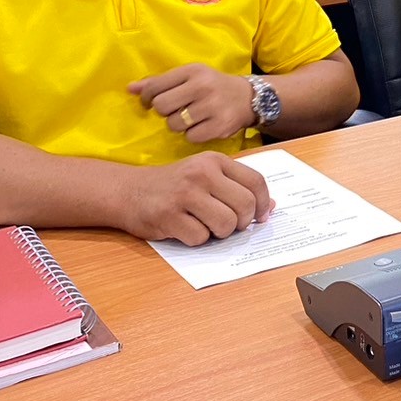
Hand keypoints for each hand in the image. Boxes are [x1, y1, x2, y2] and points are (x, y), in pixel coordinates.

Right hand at [118, 152, 272, 246]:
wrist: (129, 191)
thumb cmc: (174, 185)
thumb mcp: (206, 175)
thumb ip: (237, 187)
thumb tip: (271, 207)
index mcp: (215, 161)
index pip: (256, 182)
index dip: (263, 204)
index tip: (260, 216)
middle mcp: (202, 173)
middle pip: (245, 205)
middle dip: (243, 222)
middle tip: (231, 225)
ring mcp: (185, 194)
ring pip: (226, 224)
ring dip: (221, 233)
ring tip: (207, 226)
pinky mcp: (169, 216)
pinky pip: (200, 238)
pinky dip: (197, 239)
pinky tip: (186, 229)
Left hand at [130, 63, 256, 142]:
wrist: (249, 98)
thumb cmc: (212, 86)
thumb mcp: (189, 77)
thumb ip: (160, 82)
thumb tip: (130, 89)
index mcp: (193, 71)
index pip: (155, 86)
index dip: (147, 98)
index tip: (151, 102)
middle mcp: (203, 86)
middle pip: (162, 106)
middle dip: (164, 112)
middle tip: (174, 110)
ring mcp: (213, 107)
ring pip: (174, 124)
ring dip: (178, 124)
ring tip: (190, 118)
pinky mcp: (220, 125)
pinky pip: (190, 137)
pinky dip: (192, 134)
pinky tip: (201, 126)